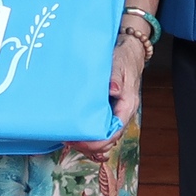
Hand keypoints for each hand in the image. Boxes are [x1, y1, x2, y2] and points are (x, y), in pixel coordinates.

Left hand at [69, 30, 150, 153]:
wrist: (128, 51)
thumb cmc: (124, 57)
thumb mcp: (119, 64)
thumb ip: (115, 77)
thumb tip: (113, 89)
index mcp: (127, 106)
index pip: (114, 133)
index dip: (96, 142)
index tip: (77, 141)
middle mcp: (121, 113)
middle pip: (107, 140)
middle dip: (88, 144)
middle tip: (67, 138)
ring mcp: (115, 112)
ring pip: (103, 135)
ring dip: (87, 140)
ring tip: (67, 136)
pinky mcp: (108, 109)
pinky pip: (99, 127)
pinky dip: (88, 132)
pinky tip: (74, 130)